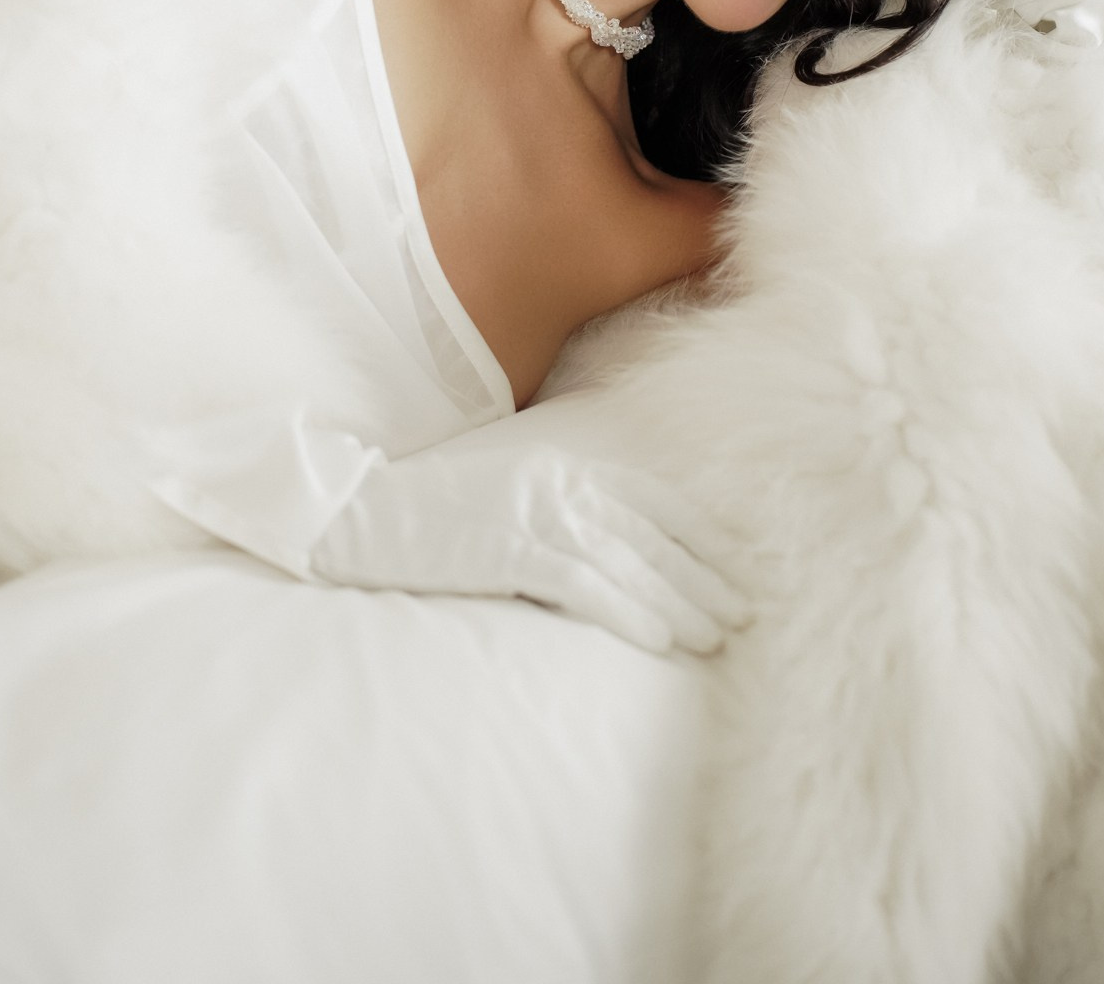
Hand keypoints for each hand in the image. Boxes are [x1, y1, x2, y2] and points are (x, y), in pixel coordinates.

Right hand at [151, 408, 750, 655]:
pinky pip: (586, 584)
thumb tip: (612, 544)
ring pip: (631, 560)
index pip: (654, 497)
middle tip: (744, 610)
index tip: (739, 564)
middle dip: (705, 574)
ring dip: (682, 600)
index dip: (701, 533)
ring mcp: (537, 512)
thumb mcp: (509, 494)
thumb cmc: (434, 511)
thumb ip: (560, 506)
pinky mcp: (512, 548)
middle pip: (654, 532)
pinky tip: (662, 639)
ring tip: (717, 635)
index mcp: (563, 463)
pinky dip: (630, 610)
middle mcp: (561, 480)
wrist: (358, 514)